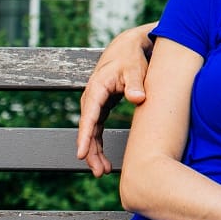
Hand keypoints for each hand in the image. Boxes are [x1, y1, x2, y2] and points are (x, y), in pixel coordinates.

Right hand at [77, 27, 152, 175]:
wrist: (128, 47)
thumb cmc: (132, 58)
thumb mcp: (135, 68)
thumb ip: (136, 83)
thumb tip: (138, 98)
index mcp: (97, 88)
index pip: (89, 115)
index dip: (85, 136)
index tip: (82, 154)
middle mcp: (92, 96)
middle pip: (87, 128)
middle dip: (90, 151)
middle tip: (98, 172)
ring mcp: (95, 103)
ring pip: (91, 131)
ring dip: (94, 152)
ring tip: (101, 171)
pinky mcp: (101, 107)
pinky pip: (96, 129)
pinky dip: (98, 145)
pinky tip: (103, 161)